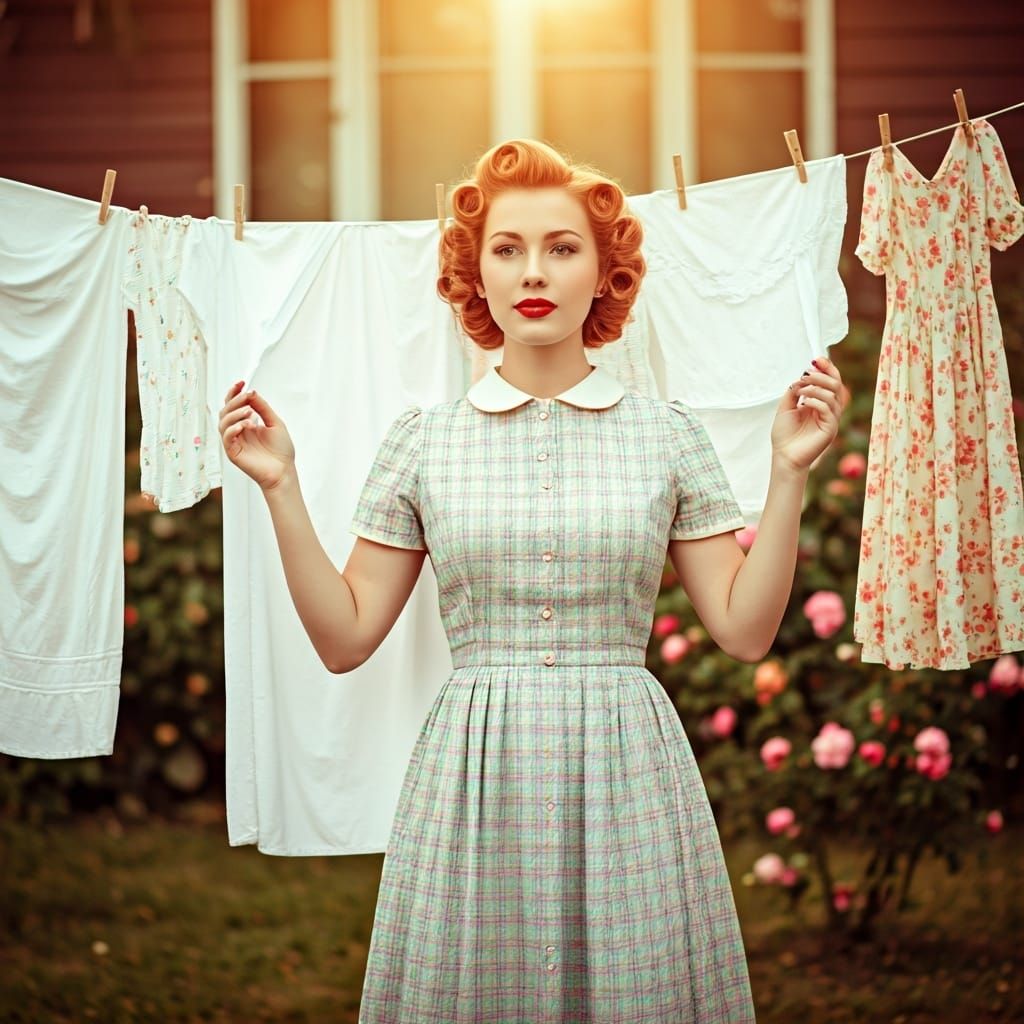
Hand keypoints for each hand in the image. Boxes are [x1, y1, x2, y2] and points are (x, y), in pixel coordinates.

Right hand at [218, 381, 295, 491]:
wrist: (284, 471)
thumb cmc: (281, 450)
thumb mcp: (274, 423)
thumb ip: (262, 408)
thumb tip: (251, 392)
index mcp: (246, 424)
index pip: (233, 405)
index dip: (234, 393)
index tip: (242, 382)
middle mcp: (237, 431)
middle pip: (226, 411)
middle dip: (235, 401)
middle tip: (247, 396)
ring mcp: (234, 442)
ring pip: (223, 423)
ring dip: (235, 414)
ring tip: (250, 412)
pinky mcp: (233, 453)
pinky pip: (227, 437)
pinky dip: (233, 428)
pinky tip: (245, 425)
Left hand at [770, 357, 842, 471]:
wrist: (783, 456)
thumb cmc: (784, 435)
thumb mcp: (786, 407)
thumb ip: (794, 391)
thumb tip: (802, 376)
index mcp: (820, 403)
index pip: (831, 381)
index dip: (827, 368)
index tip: (816, 359)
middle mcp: (829, 410)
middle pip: (836, 384)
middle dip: (822, 375)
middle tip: (806, 374)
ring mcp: (831, 419)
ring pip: (833, 394)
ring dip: (815, 387)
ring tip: (801, 391)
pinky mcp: (830, 428)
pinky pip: (828, 408)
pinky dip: (816, 401)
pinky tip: (804, 403)